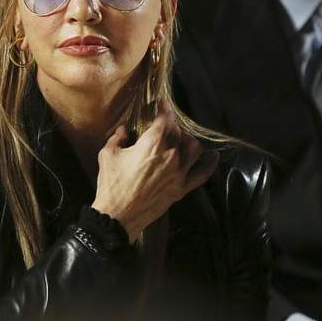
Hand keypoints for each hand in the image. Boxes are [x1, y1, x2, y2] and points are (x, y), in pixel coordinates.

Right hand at [91, 102, 218, 242]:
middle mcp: (170, 155)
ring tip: (179, 140)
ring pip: (194, 147)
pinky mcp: (182, 188)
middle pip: (178, 132)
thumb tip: (124, 129)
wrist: (117, 216)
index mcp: (152, 143)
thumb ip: (118, 137)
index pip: (164, 119)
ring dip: (187, 140)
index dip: (164, 108)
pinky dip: (209, 164)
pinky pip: (202, 174)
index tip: (163, 104)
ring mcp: (179, 172)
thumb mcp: (108, 155)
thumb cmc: (111, 184)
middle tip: (163, 126)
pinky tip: (213, 156)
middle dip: (170, 126)